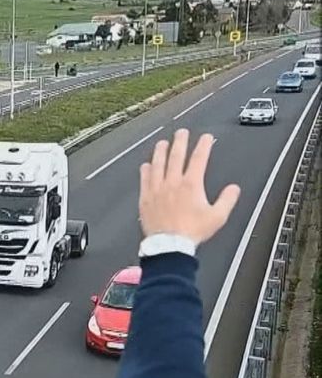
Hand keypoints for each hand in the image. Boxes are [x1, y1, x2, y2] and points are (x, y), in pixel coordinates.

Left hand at [139, 129, 239, 245]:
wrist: (168, 245)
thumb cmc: (190, 233)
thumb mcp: (217, 217)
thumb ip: (227, 200)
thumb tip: (234, 188)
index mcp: (191, 185)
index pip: (198, 158)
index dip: (203, 145)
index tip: (205, 137)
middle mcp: (172, 183)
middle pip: (176, 156)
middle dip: (180, 141)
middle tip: (181, 133)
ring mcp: (157, 189)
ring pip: (157, 164)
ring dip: (160, 151)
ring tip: (162, 143)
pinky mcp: (145, 198)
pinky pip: (144, 179)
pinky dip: (146, 170)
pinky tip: (146, 165)